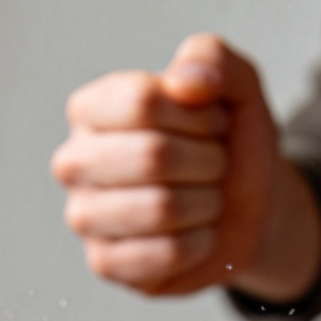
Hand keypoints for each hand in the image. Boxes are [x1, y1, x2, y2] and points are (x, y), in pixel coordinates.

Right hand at [51, 33, 320, 300]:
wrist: (246, 211)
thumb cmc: (227, 146)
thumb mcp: (236, 87)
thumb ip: (213, 58)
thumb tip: (185, 82)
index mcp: (91, 110)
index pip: (141, 101)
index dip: (195, 114)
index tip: (209, 122)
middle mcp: (74, 162)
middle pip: (152, 155)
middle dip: (207, 161)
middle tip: (213, 165)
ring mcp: (83, 216)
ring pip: (162, 207)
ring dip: (207, 203)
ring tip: (205, 198)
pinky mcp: (103, 263)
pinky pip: (166, 253)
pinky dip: (200, 243)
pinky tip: (197, 236)